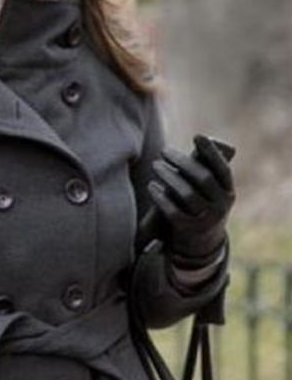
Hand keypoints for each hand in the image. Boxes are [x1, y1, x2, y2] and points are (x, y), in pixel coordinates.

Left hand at [147, 135, 234, 266]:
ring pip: (187, 194)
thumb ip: (205, 170)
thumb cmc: (201, 205)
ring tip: (155, 165)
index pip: (222, 169)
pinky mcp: (189, 230)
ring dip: (169, 176)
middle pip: (202, 178)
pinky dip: (161, 197)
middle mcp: (221, 206)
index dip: (211, 152)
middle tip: (164, 151)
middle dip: (182, 161)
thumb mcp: (210, 191)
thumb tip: (203, 141)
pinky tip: (151, 186)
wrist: (201, 243)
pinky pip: (173, 211)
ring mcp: (206, 219)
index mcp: (228, 192)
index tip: (197, 136)